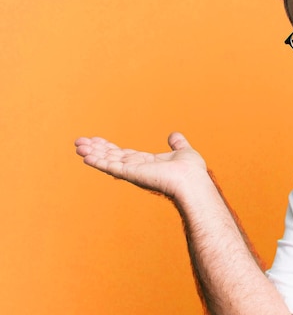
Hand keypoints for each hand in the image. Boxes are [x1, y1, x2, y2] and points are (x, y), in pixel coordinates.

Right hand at [75, 132, 208, 199]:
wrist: (193, 180)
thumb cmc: (192, 171)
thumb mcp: (184, 151)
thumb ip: (178, 144)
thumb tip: (174, 135)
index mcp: (148, 163)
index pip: (124, 154)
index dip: (109, 147)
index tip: (95, 140)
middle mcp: (138, 168)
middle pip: (112, 157)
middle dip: (96, 149)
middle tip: (78, 142)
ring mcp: (134, 172)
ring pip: (109, 161)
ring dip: (92, 153)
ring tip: (77, 146)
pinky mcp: (132, 174)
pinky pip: (112, 167)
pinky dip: (99, 162)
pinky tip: (86, 157)